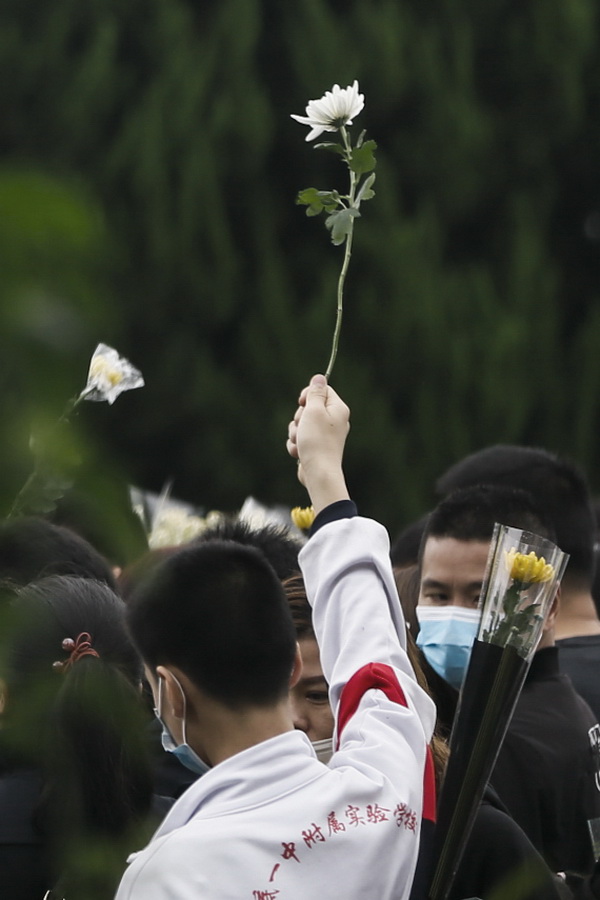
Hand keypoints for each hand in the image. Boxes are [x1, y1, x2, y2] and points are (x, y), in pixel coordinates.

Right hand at [287, 374, 349, 513]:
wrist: (318, 473)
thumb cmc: (317, 441)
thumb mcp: (314, 411)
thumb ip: (315, 393)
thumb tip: (319, 377)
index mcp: (338, 409)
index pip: (322, 390)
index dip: (308, 395)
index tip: (302, 403)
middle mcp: (334, 421)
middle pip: (309, 408)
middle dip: (299, 418)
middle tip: (303, 427)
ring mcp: (325, 435)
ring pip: (301, 425)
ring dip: (295, 433)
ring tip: (300, 442)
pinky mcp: (316, 447)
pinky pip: (300, 439)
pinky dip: (296, 445)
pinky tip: (299, 452)